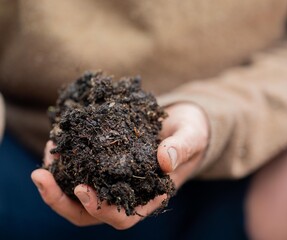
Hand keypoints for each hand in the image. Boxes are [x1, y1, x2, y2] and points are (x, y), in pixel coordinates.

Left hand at [31, 103, 208, 228]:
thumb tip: (165, 159)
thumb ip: (182, 148)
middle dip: (62, 201)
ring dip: (56, 182)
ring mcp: (114, 179)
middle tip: (41, 176)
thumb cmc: (190, 134)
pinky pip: (81, 170)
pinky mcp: (106, 162)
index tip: (82, 188)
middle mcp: (128, 193)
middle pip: (89, 213)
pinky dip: (65, 162)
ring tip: (46, 155)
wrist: (183, 123)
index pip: (122, 216)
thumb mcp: (191, 137)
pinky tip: (57, 142)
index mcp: (150, 196)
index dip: (100, 208)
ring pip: (78, 195)